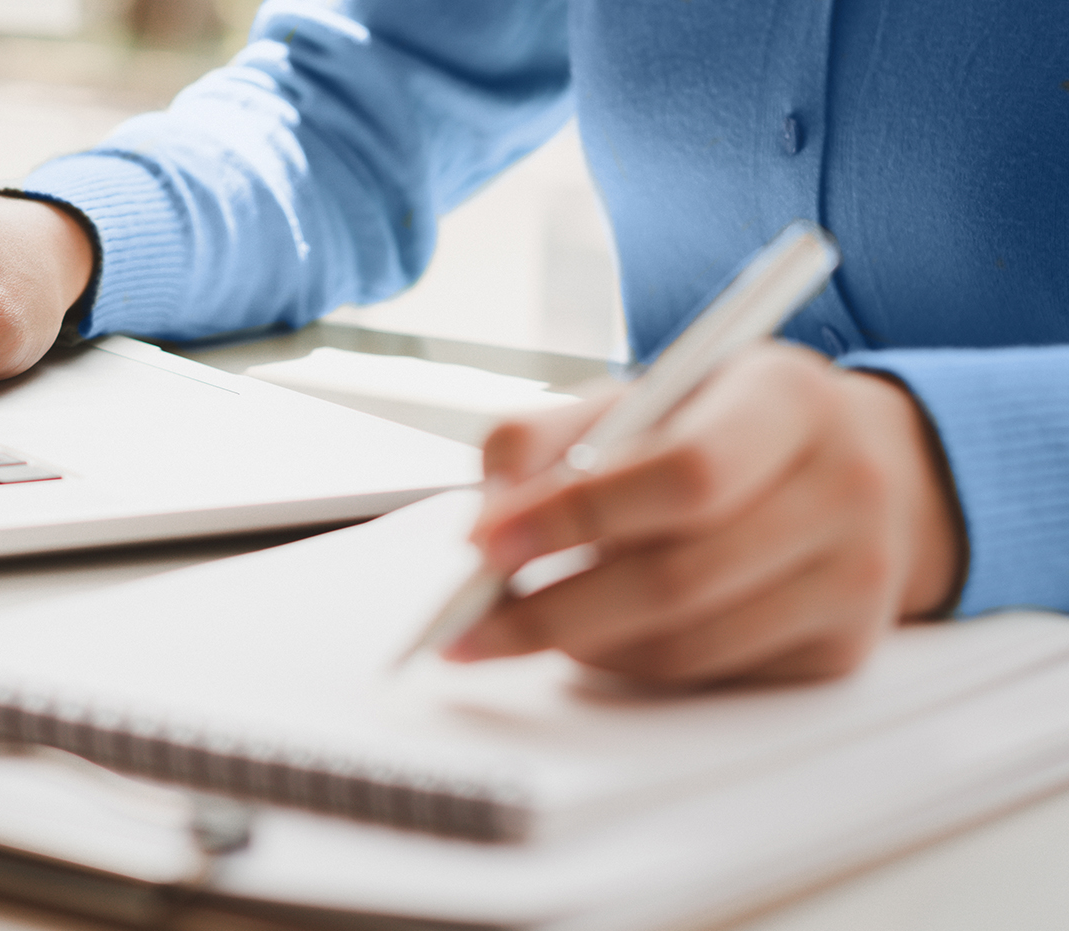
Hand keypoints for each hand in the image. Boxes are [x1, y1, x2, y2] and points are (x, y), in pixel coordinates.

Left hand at [446, 342, 964, 686]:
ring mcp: (855, 578)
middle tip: (465, 625)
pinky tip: (600, 633)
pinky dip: (629, 664)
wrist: (854, 463)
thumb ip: (544, 437)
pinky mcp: (842, 651)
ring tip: (525, 621)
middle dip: (549, 611)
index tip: (485, 544)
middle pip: (677, 577)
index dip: (575, 515)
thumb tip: (483, 521)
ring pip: (684, 645)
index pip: (684, 472)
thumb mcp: (639, 395)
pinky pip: (706, 678)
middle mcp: (843, 487)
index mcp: (786, 399)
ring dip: (582, 643)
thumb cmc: (722, 425)